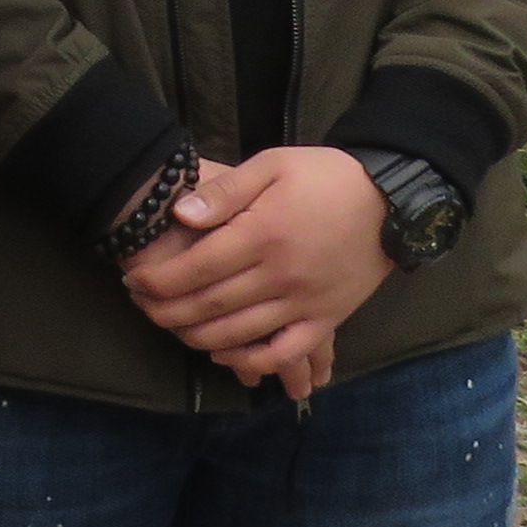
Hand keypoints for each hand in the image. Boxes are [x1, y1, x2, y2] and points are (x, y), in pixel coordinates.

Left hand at [121, 145, 390, 401]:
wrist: (391, 200)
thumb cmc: (326, 176)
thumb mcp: (273, 165)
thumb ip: (226, 191)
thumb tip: (182, 215)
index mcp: (263, 233)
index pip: (197, 268)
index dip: (159, 280)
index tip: (134, 281)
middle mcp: (281, 275)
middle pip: (210, 306)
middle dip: (166, 310)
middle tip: (141, 306)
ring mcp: (305, 303)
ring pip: (239, 334)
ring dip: (197, 337)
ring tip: (171, 327)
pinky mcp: (326, 320)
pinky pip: (284, 352)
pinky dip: (251, 361)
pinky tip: (225, 355)